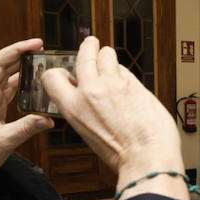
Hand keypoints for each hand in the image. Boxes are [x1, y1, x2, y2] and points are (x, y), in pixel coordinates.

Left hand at [0, 16, 53, 195]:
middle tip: (38, 42)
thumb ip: (25, 129)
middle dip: (14, 49)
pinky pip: (7, 86)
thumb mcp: (2, 144)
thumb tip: (48, 118)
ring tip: (39, 53)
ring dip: (18, 61)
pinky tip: (33, 74)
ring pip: (2, 72)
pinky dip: (20, 77)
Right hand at [43, 35, 185, 199]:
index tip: (64, 69)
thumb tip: (89, 98)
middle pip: (84, 56)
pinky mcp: (134, 83)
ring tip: (109, 55)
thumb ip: (85, 110)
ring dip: (108, 55)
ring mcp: (113, 84)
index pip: (52, 77)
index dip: (58, 71)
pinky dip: (125, 72)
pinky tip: (127, 79)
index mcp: (73, 108)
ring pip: (107, 55)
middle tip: (91, 43)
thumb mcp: (88, 133)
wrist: (147, 156)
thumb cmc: (121, 153)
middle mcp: (90, 91)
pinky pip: (126, 70)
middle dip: (88, 47)